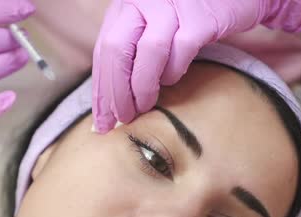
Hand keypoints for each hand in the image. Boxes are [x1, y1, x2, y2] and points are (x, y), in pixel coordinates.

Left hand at [91, 0, 300, 132]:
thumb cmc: (189, 17)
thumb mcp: (152, 25)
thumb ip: (131, 51)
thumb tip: (110, 103)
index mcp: (127, 5)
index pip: (103, 50)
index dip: (101, 89)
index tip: (102, 120)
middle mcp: (144, 0)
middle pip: (117, 51)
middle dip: (116, 93)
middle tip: (123, 118)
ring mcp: (171, 6)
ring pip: (147, 54)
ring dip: (142, 88)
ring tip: (145, 106)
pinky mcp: (199, 17)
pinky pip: (179, 53)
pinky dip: (172, 73)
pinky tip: (171, 80)